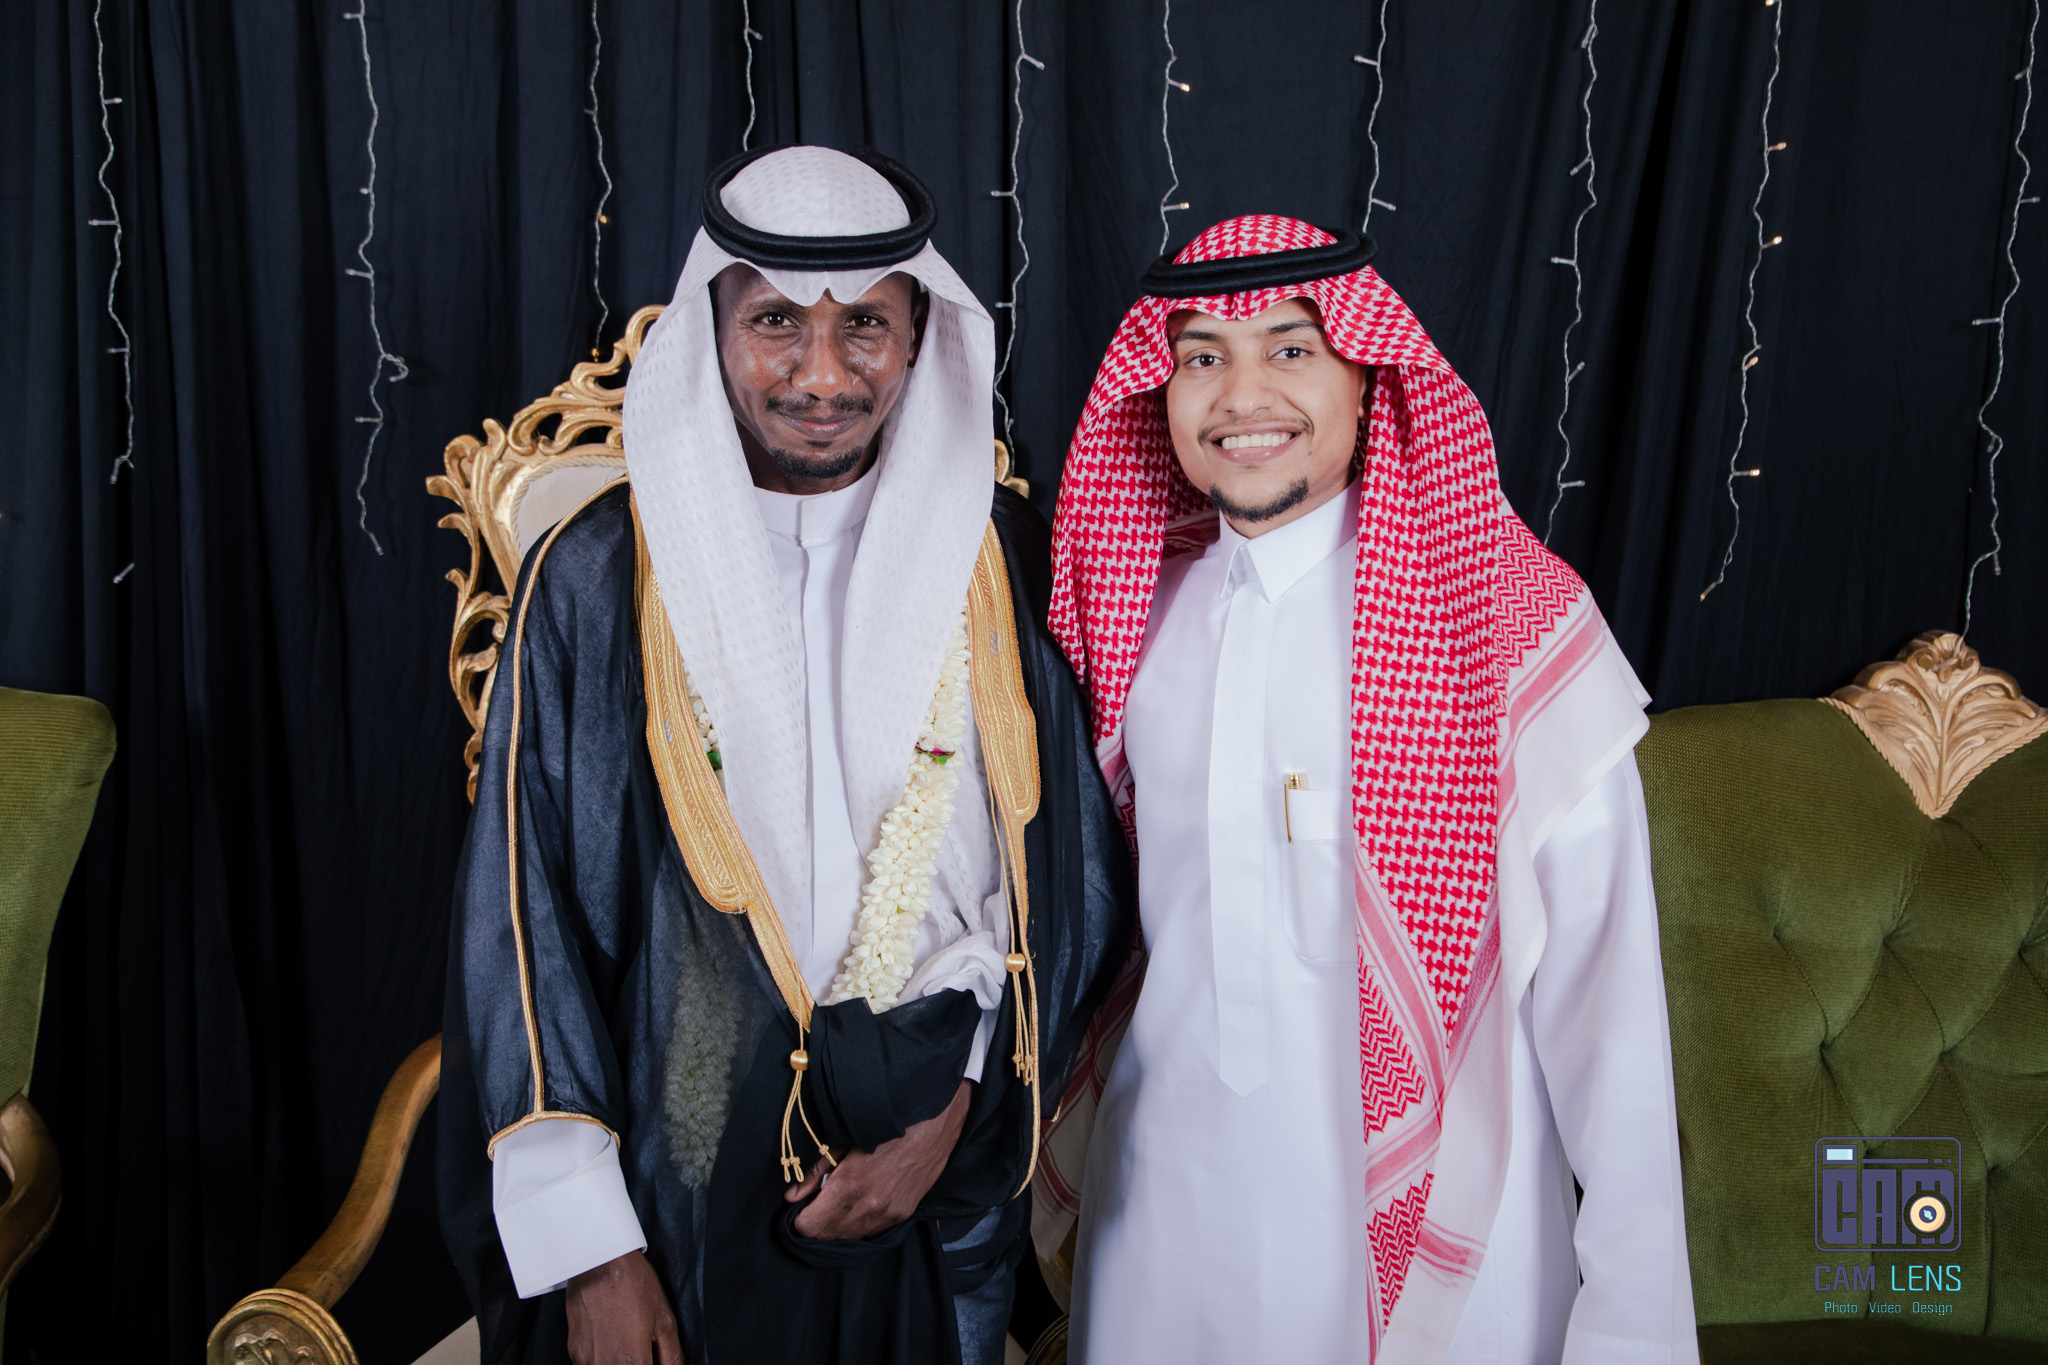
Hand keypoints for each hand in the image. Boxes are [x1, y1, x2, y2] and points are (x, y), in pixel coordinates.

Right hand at [566, 1250, 681, 1364]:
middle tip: (646, 1349)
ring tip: (629, 1340)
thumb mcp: (664, 1320)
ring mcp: (586, 1361)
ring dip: (622, 1362)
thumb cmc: (631, 1285)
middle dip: (640, 1363)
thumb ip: (672, 1355)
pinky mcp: (575, 1353)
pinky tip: (613, 1339)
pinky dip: (606, 1358)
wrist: (599, 1263)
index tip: (656, 1359)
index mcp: (630, 1362)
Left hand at [784, 1080, 972, 1239]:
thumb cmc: (886, 1126)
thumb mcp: (843, 1141)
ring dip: (838, 1225)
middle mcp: (868, 1206)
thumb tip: (792, 1196)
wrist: (934, 1126)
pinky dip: (859, 1224)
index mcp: (849, 1185)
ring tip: (838, 1202)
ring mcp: (887, 1214)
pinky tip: (859, 1204)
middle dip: (817, 1222)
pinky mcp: (902, 1215)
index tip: (800, 1208)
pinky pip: (871, 1232)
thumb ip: (814, 1172)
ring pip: (849, 1237)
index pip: (810, 1226)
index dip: (800, 1219)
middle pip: (827, 1235)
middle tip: (817, 1203)